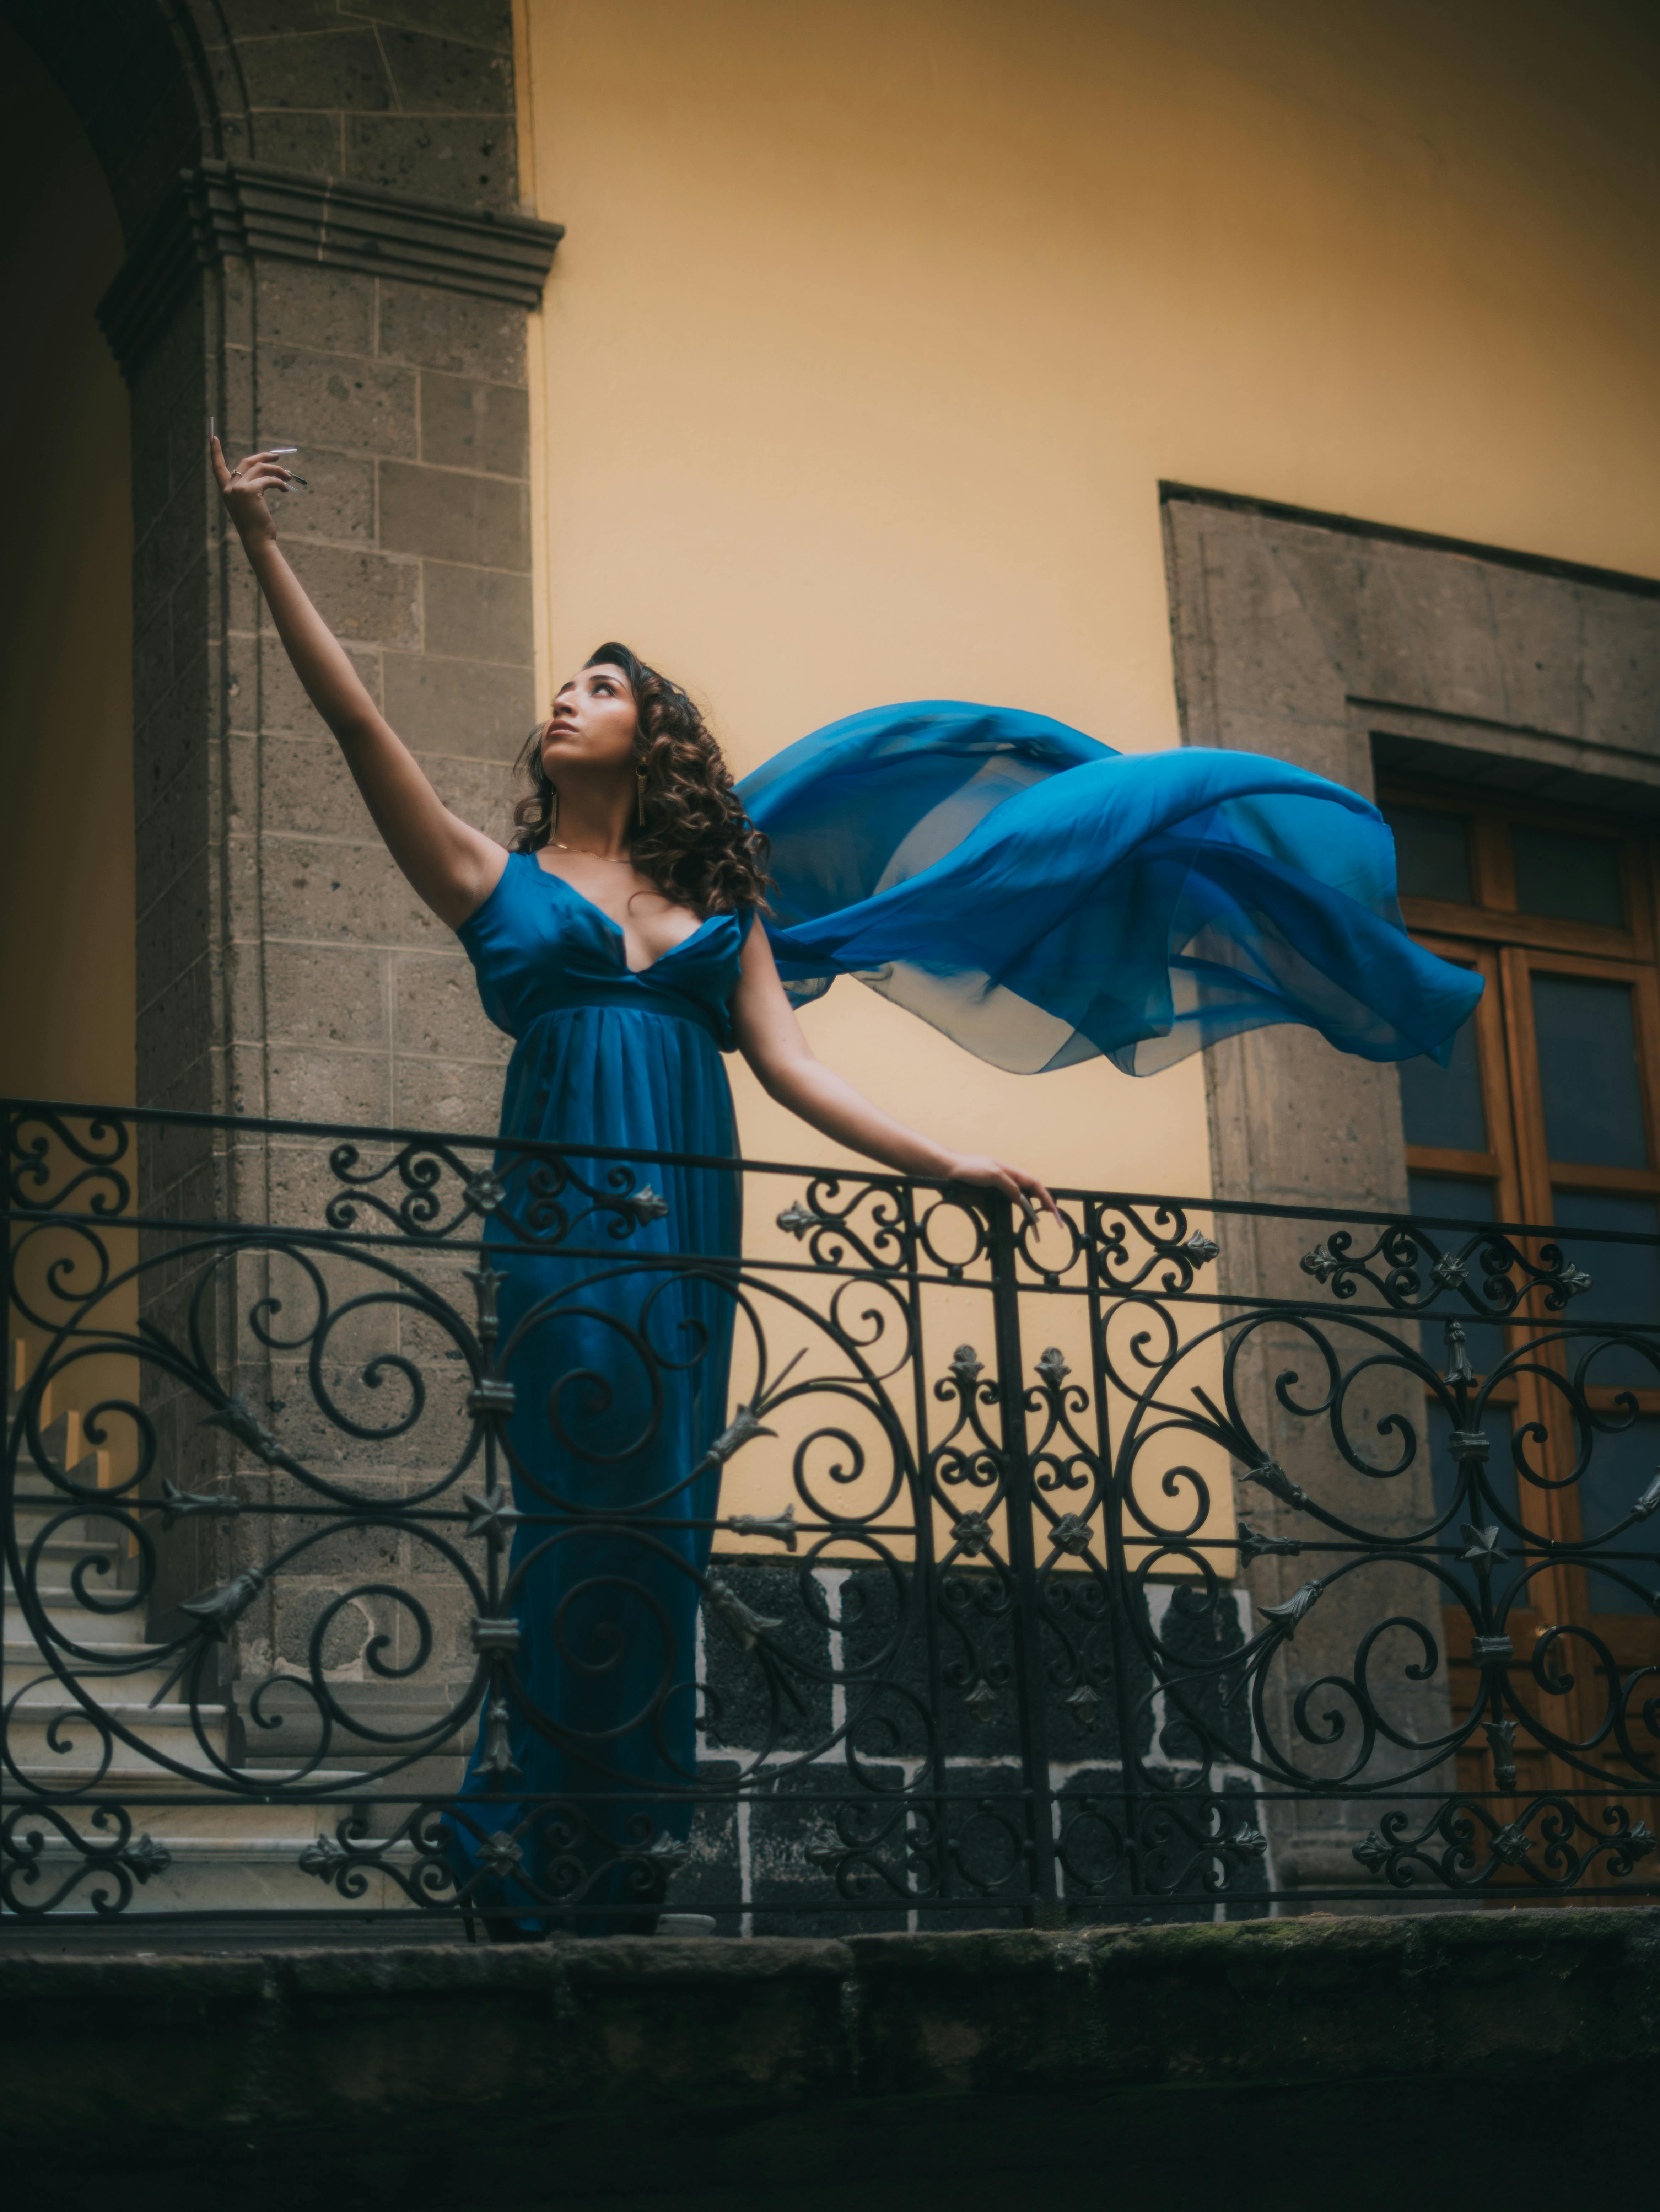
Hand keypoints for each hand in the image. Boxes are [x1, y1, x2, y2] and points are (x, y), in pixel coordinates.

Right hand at [211, 436, 298, 546]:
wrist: (258, 541)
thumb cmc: (257, 526)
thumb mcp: (249, 505)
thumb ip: (249, 488)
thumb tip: (265, 473)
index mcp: (226, 491)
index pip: (217, 467)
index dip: (214, 451)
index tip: (212, 437)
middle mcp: (229, 488)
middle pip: (246, 462)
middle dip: (263, 457)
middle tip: (277, 457)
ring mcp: (238, 488)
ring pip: (260, 468)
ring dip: (277, 470)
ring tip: (289, 477)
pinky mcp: (250, 491)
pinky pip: (268, 479)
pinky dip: (279, 482)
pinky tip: (285, 488)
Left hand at [940, 1153, 1059, 1227]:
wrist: (943, 1171)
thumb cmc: (968, 1167)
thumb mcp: (993, 1174)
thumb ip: (1009, 1186)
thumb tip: (1022, 1199)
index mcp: (1010, 1173)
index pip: (1034, 1185)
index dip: (1045, 1197)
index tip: (1053, 1210)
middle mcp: (1004, 1183)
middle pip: (1026, 1197)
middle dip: (1038, 1209)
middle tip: (1048, 1222)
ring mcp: (994, 1193)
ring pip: (1012, 1207)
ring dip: (1020, 1218)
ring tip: (1030, 1230)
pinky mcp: (982, 1202)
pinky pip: (994, 1215)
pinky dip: (999, 1224)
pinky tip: (1002, 1233)